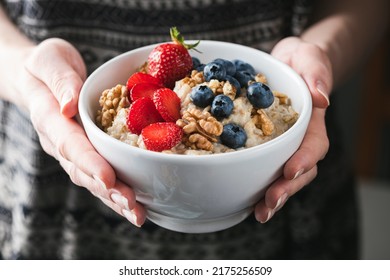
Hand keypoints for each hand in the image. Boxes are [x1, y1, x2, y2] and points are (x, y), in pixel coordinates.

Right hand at [13, 38, 145, 226]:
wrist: (38, 78)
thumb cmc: (46, 65)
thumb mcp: (49, 59)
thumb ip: (59, 79)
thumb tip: (69, 105)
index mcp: (49, 118)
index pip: (70, 143)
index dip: (89, 162)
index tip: (108, 178)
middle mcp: (59, 141)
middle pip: (82, 170)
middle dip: (108, 189)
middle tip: (132, 205)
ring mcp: (71, 151)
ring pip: (91, 180)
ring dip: (114, 198)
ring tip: (137, 214)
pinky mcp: (84, 154)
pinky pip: (98, 176)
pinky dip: (115, 193)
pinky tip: (134, 206)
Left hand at [254, 37, 330, 222]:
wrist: (285, 64)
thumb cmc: (300, 61)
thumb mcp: (309, 57)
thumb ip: (317, 73)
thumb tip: (321, 97)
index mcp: (312, 122)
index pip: (314, 146)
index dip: (304, 160)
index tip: (290, 171)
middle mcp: (299, 140)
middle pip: (299, 171)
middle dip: (286, 189)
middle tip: (269, 204)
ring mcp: (283, 147)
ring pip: (282, 177)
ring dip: (272, 197)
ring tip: (259, 213)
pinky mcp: (266, 147)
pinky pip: (264, 169)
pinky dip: (256, 186)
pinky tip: (245, 200)